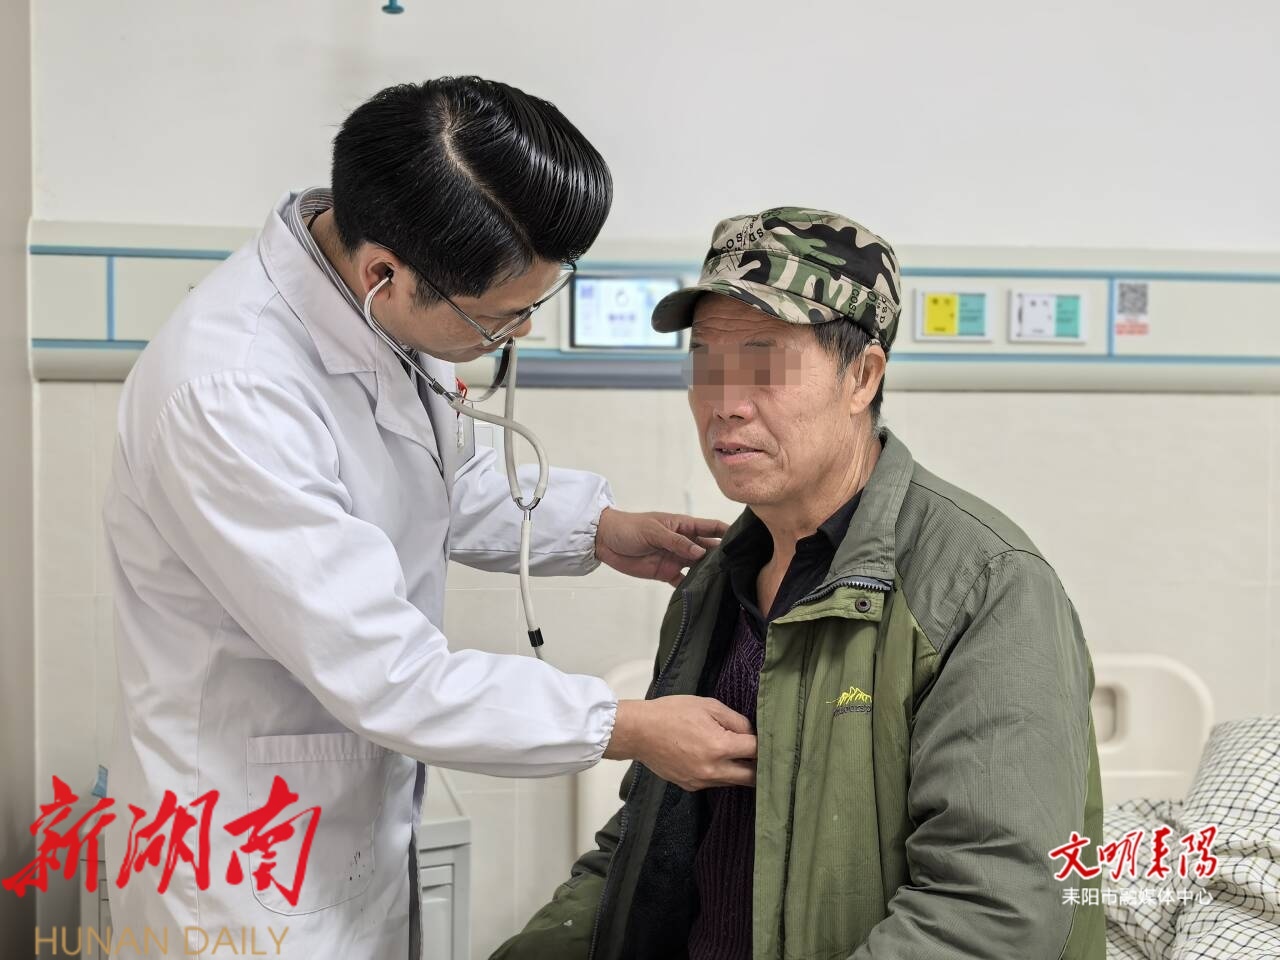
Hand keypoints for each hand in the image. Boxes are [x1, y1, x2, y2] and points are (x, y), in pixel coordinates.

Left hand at [595, 508, 728, 586]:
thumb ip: (676, 542)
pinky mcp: (665, 572)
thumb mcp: (653, 531)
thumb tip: (700, 551)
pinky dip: (692, 587)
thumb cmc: (629, 528)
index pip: (710, 527)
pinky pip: (683, 581)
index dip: (726, 531)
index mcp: (683, 526)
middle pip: (708, 548)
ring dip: (709, 572)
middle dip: (722, 555)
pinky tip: (703, 594)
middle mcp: (683, 542)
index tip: (744, 538)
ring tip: (726, 582)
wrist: (605, 541)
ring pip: (698, 566)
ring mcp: (676, 558)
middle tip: (740, 566)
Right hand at [604, 696, 756, 789]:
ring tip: (738, 754)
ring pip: (734, 782)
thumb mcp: (708, 705)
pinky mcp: (691, 786)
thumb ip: (736, 720)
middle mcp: (713, 769)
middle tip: (761, 754)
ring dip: (740, 771)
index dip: (765, 743)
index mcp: (719, 746)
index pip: (756, 751)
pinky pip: (715, 782)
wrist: (639, 732)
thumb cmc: (672, 713)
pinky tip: (714, 758)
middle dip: (760, 766)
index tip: (768, 738)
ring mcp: (701, 781)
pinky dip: (721, 773)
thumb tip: (752, 733)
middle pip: (752, 777)